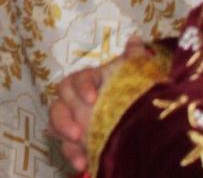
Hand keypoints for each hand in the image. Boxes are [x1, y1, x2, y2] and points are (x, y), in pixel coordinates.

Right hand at [49, 36, 148, 172]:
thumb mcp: (138, 77)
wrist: (146, 126)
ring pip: (57, 125)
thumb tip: (136, 39)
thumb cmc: (136, 95)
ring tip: (78, 147)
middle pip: (58, 104)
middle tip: (77, 132)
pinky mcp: (77, 142)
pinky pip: (67, 147)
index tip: (93, 99)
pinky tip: (83, 164)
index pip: (76, 80)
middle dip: (63, 118)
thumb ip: (134, 59)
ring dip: (64, 136)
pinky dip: (73, 155)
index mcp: (88, 83)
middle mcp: (76, 101)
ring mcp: (75, 121)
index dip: (81, 87)